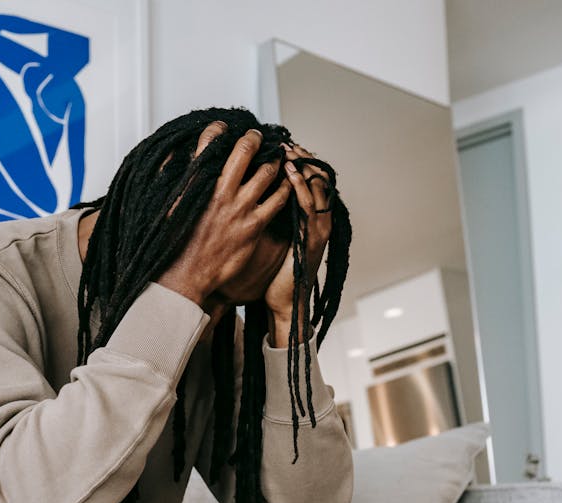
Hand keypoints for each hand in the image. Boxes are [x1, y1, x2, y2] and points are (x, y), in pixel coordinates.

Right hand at [156, 122, 291, 306]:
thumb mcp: (164, 205)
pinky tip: (286, 184)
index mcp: (194, 183)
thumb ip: (170, 178)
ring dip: (274, 161)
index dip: (217, 129)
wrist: (183, 276)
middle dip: (254, 138)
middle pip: (244, 150)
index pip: (208, 141)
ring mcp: (239, 208)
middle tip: (258, 136)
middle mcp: (219, 191)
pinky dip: (285, 187)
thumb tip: (170, 157)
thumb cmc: (172, 243)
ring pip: (267, 172)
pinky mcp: (253, 226)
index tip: (222, 128)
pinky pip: (278, 199)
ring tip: (277, 157)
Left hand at [264, 143, 333, 342]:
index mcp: (307, 218)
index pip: (308, 180)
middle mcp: (316, 219)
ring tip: (288, 148)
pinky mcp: (312, 239)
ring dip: (302, 166)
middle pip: (316, 177)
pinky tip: (291, 173)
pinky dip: (302, 187)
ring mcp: (317, 228)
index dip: (298, 161)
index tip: (281, 145)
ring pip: (316, 187)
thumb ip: (264, 216)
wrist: (283, 303)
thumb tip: (244, 196)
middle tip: (285, 141)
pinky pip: (309, 207)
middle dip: (301, 157)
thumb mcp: (268, 239)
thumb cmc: (272, 275)